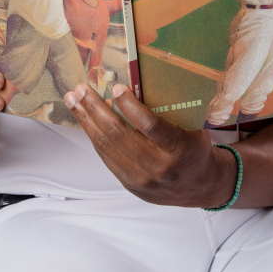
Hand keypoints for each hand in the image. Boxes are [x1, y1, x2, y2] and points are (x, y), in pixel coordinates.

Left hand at [62, 85, 237, 207]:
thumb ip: (171, 114)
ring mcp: (143, 179)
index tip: (117, 88)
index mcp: (181, 149)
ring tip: (74, 101)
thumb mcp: (193, 129)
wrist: (198, 186)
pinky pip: (106, 158)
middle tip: (81, 90)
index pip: (151, 126)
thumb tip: (139, 84)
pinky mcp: (130, 186)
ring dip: (87, 121)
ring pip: (106, 147)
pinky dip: (94, 137)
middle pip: (120, 136)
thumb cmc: (195, 150)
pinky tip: (86, 121)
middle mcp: (160, 167)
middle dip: (96, 109)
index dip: (131, 106)